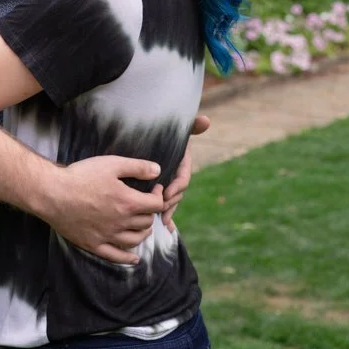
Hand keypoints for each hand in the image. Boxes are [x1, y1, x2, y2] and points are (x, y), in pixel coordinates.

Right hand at [41, 155, 164, 263]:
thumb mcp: (111, 163)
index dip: (159, 195)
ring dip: (143, 232)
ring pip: (135, 240)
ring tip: (142, 224)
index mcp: (128, 202)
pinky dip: (128, 258)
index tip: (154, 189)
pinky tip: (134, 258)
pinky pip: (116, 256)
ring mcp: (108, 236)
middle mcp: (121, 222)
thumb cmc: (81, 176)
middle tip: (145, 203)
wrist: (53, 193)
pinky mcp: (94, 245)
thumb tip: (157, 170)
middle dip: (150, 212)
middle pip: (147, 222)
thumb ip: (136, 167)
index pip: (156, 205)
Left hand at [161, 114, 210, 229]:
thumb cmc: (161, 130)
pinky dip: (167, 217)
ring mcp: (168, 183)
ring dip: (167, 211)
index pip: (183, 178)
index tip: (167, 192)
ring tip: (159, 219)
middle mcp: (176, 174)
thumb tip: (206, 120)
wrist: (142, 138)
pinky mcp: (159, 189)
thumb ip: (190, 124)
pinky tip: (166, 228)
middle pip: (177, 193)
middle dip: (170, 202)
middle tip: (159, 207)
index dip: (177, 187)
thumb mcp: (175, 128)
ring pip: (171, 201)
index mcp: (181, 163)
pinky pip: (165, 206)